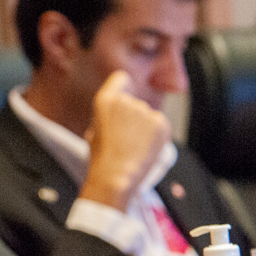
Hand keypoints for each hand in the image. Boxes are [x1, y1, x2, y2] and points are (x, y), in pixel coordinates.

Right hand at [81, 71, 170, 211]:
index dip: (123, 87)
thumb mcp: (94, 131)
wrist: (116, 176)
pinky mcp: (161, 122)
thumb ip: (108, 116)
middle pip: (133, 102)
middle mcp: (126, 101)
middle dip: (131, 116)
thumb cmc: (101, 159)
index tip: (125, 95)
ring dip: (143, 127)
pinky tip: (145, 148)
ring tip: (133, 147)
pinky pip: (159, 124)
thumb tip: (119, 115)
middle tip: (124, 138)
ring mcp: (145, 111)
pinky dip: (155, 135)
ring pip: (147, 115)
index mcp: (105, 101)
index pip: (120, 79)